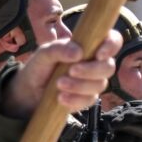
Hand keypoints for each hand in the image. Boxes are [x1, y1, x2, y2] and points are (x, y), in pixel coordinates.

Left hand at [2, 31, 120, 118]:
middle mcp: (95, 63)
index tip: (99, 54)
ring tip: (59, 84)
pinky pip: (90, 100)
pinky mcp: (87, 98)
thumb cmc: (40, 67)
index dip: (112, 45)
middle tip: (71, 71)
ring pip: (100, 85)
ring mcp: (93, 82)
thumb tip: (78, 52)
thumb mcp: (44, 53)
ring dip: (80, 85)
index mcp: (89, 46)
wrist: (29, 91)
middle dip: (91, 70)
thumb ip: (59, 48)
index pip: (112, 40)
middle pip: (109, 66)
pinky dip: (75, 99)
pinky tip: (61, 98)